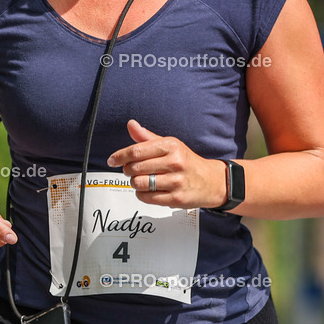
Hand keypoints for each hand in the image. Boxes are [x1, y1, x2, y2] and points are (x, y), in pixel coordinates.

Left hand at [106, 119, 226, 208]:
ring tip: (142, 180)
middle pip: (135, 168)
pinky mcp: (176, 198)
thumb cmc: (186, 161)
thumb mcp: (170, 145)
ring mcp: (176, 181)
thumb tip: (131, 124)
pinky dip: (142, 194)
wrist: (211, 181)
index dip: (120, 156)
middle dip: (128, 170)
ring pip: (139, 184)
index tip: (112, 160)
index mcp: (171, 146)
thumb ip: (147, 137)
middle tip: (132, 170)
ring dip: (135, 183)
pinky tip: (149, 190)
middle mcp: (174, 162)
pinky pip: (147, 198)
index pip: (137, 151)